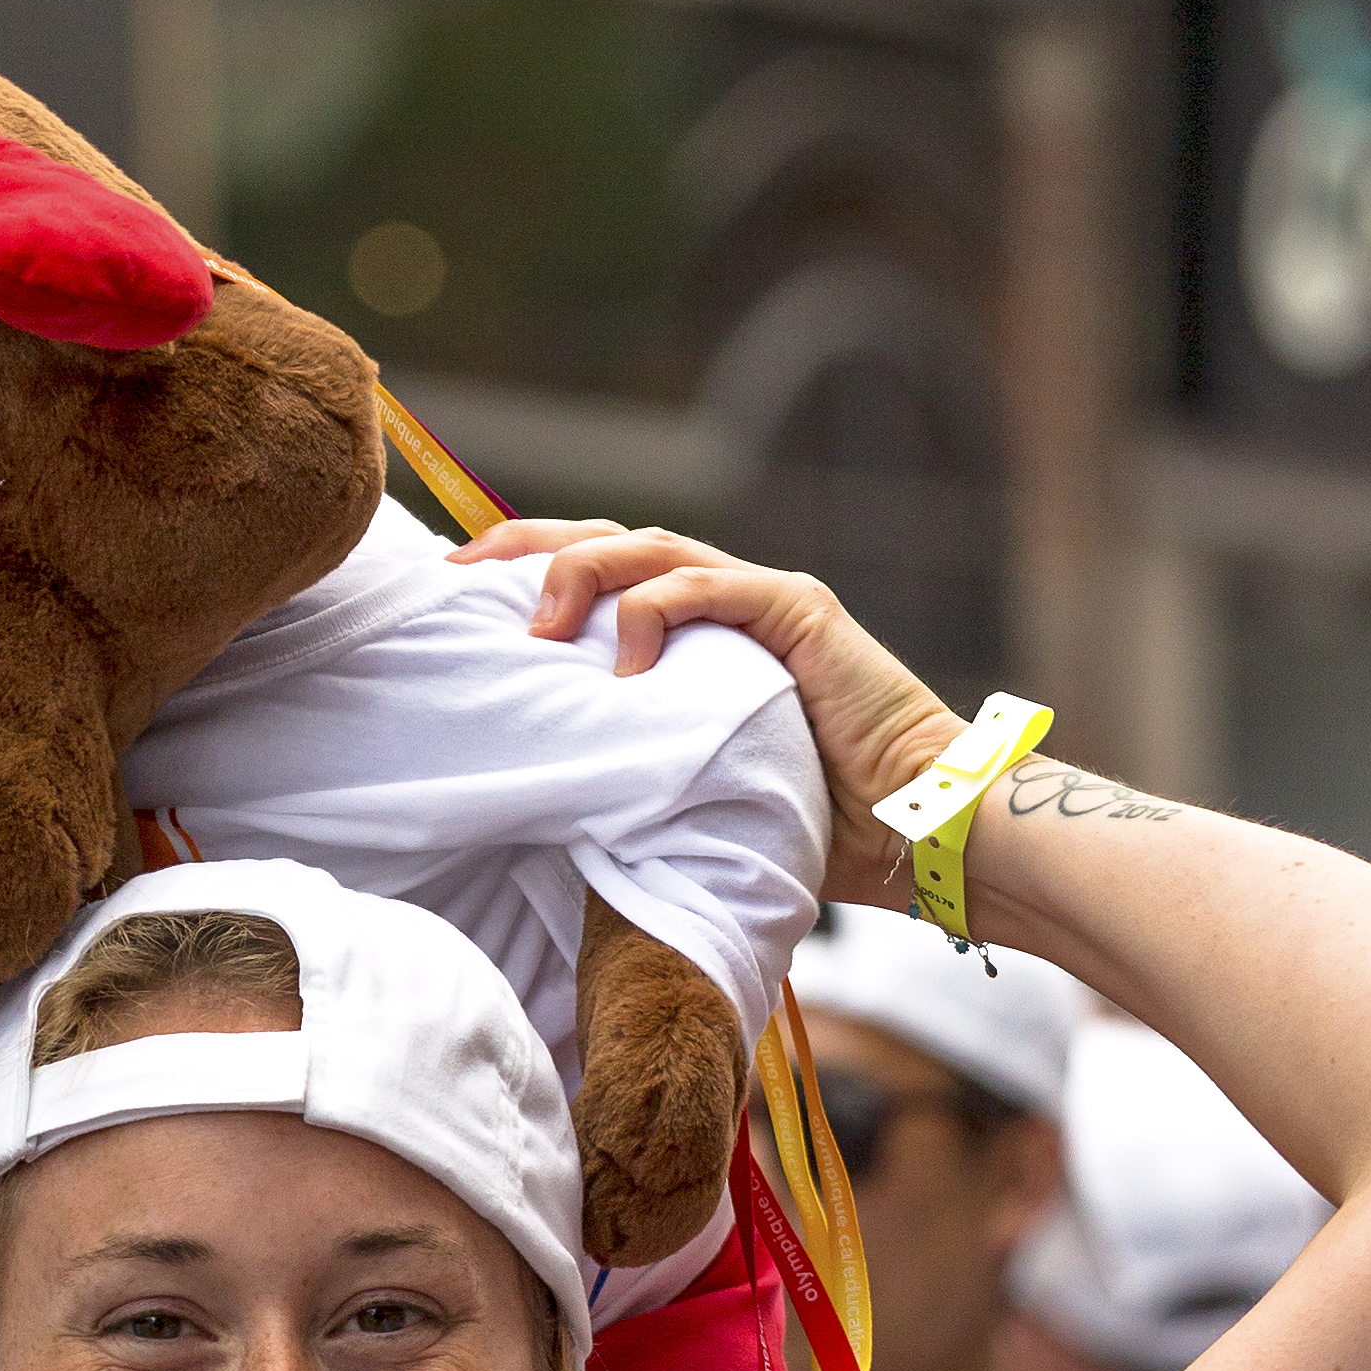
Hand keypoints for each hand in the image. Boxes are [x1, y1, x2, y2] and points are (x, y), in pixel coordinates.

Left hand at [451, 519, 961, 909]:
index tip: (458, 595)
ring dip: (583, 575)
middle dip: (529, 548)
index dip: (525, 573)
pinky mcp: (796, 611)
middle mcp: (720, 601)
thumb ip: (629, 771)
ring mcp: (758, 599)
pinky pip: (710, 586)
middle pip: (608, 542)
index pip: (597, 581)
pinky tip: (622, 660)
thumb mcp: (687, 793)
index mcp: (690, 636)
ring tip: (537, 627)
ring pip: (650, 549)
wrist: (911, 826)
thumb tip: (543, 803)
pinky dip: (656, 612)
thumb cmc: (805, 828)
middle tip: (465, 574)